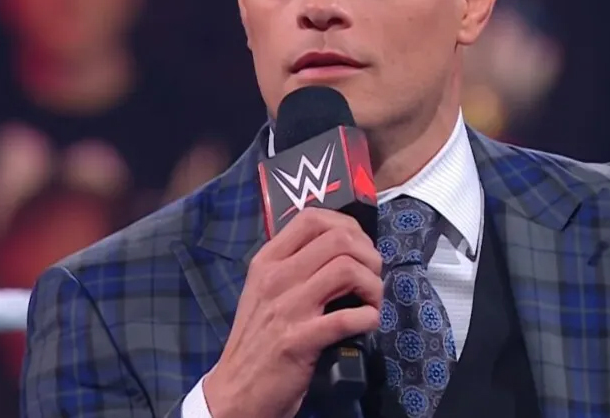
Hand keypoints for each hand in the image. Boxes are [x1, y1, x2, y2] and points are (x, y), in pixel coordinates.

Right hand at [203, 208, 382, 417]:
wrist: (236, 390)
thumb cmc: (258, 339)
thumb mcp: (265, 291)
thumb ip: (294, 266)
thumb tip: (342, 248)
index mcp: (268, 261)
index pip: (312, 218)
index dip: (349, 226)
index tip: (361, 247)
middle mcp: (276, 278)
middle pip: (339, 240)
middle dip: (369, 257)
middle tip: (372, 278)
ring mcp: (287, 308)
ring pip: (348, 270)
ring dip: (373, 286)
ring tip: (372, 302)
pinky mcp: (300, 341)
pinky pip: (348, 317)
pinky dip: (369, 318)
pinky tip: (367, 323)